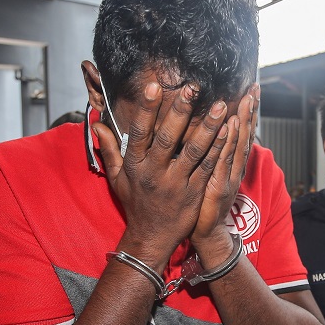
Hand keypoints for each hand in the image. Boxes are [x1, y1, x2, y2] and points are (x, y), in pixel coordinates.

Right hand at [93, 81, 230, 268]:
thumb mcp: (116, 177)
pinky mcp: (195, 192)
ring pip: (194, 152)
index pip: (139, 132)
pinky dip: (219, 149)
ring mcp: (177, 183)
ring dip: (208, 128)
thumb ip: (109, 148)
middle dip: (181, 111)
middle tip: (192, 88)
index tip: (153, 86)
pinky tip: (228, 131)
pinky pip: (208, 167)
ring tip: (220, 106)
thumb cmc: (135, 203)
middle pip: (169, 138)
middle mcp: (155, 173)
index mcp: (135, 166)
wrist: (151, 237)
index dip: (146, 109)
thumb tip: (95, 122)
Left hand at [192, 85, 258, 245]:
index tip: (251, 90)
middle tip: (254, 89)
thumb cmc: (203, 202)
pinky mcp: (219, 186)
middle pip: (246, 135)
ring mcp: (229, 177)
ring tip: (246, 101)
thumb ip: (212, 153)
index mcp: (231, 163)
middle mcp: (234, 167)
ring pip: (238, 145)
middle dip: (250, 111)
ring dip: (243, 122)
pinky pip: (224, 161)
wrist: (206, 232)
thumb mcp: (209, 173)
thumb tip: (211, 131)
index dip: (248, 112)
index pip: (242, 133)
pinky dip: (228, 144)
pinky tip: (230, 127)